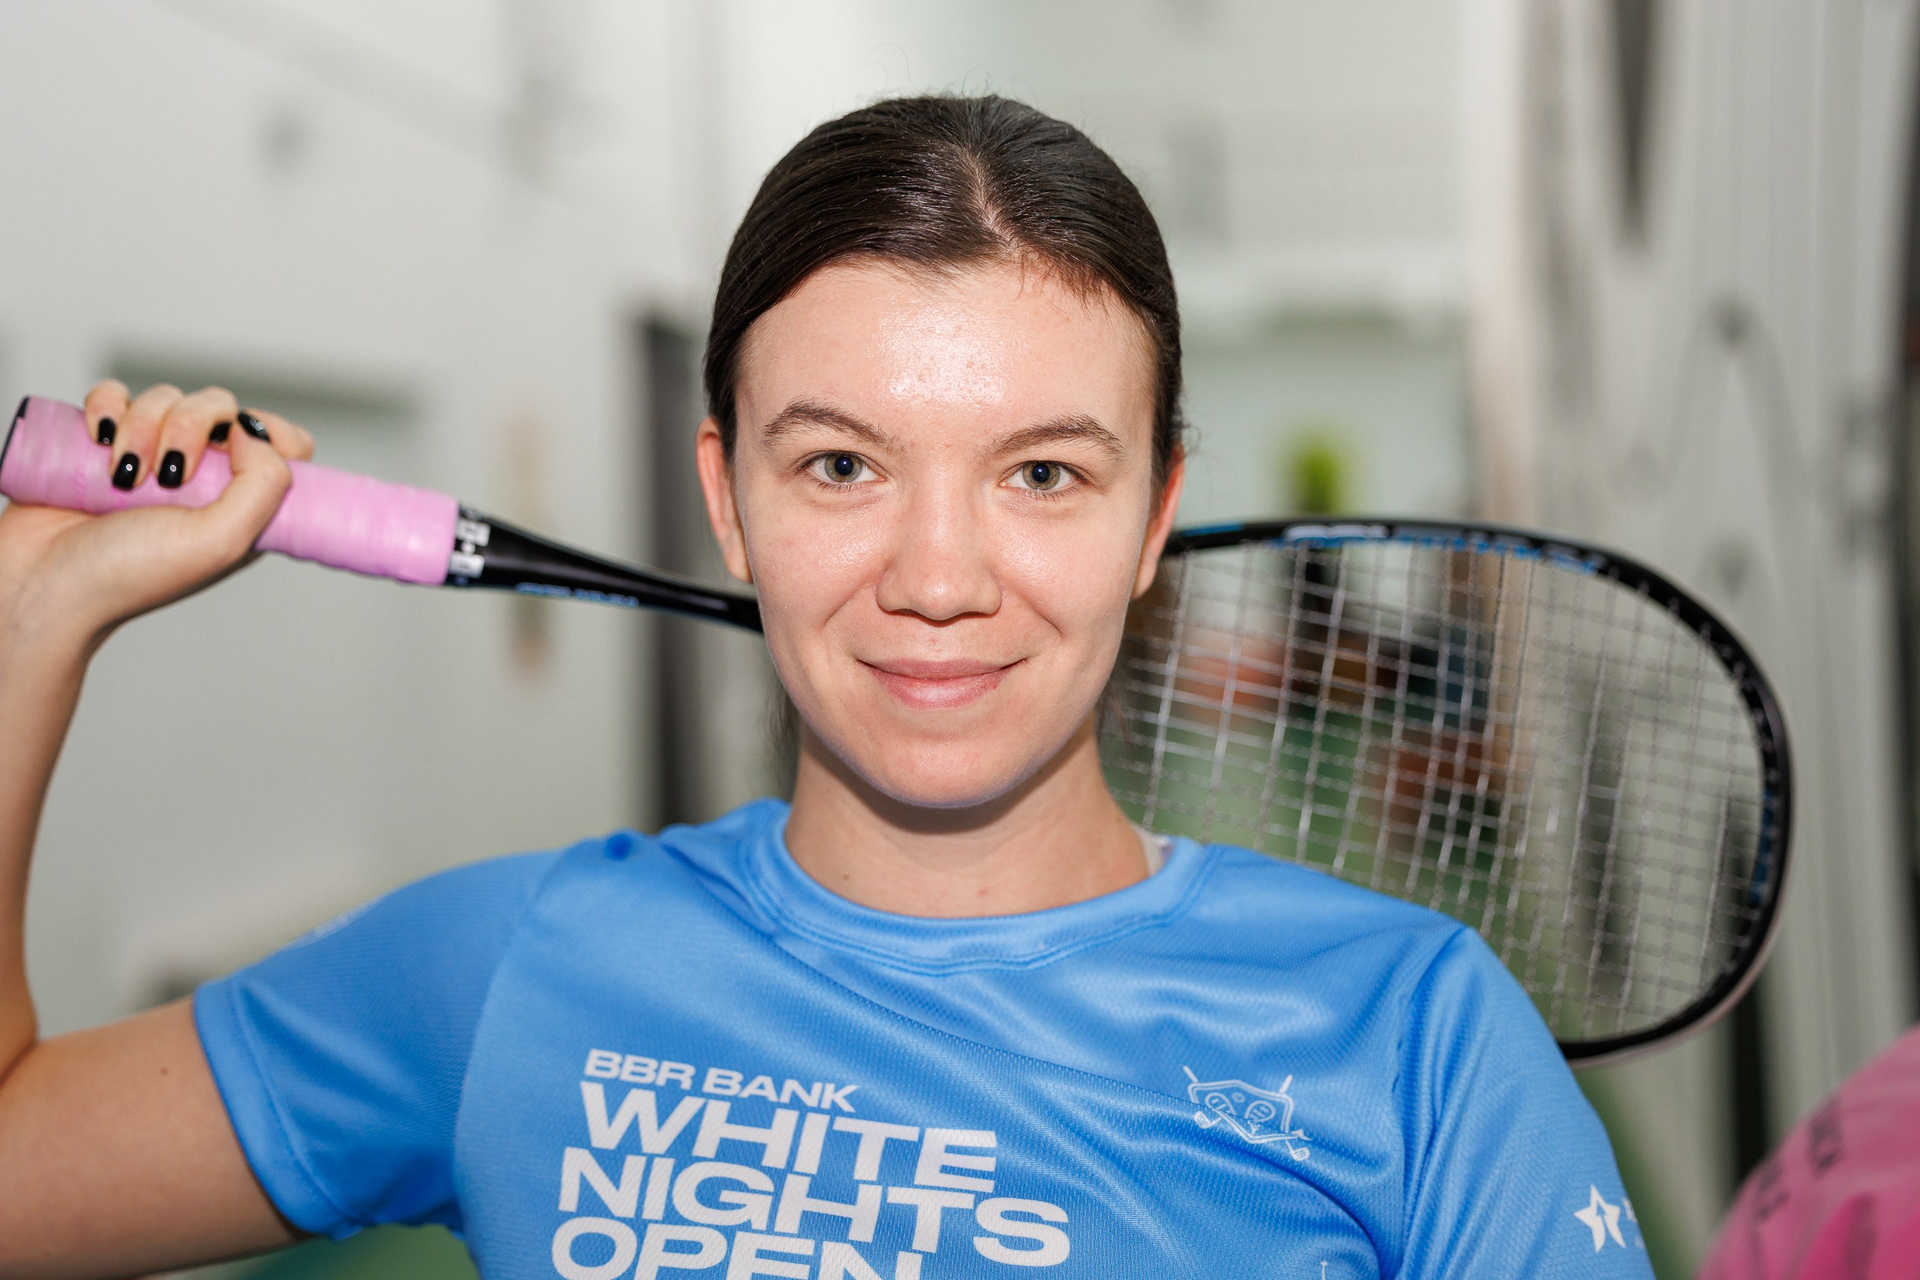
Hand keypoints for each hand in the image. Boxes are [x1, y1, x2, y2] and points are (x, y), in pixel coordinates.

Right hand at [0, 382, 314, 652]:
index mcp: (241, 504)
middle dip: (190, 427)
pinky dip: (106, 408)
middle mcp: (202, 477)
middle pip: (222, 409)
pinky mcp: (103, 441)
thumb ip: (264, 485)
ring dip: (141, 426)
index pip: (286, 444)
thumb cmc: (131, 575)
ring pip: (166, 398)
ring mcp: (152, 455)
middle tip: (166, 474)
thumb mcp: (222, 542)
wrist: (46, 580)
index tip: (238, 447)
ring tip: (122, 475)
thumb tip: (254, 433)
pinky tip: (97, 438)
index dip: (270, 432)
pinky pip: (115, 394)